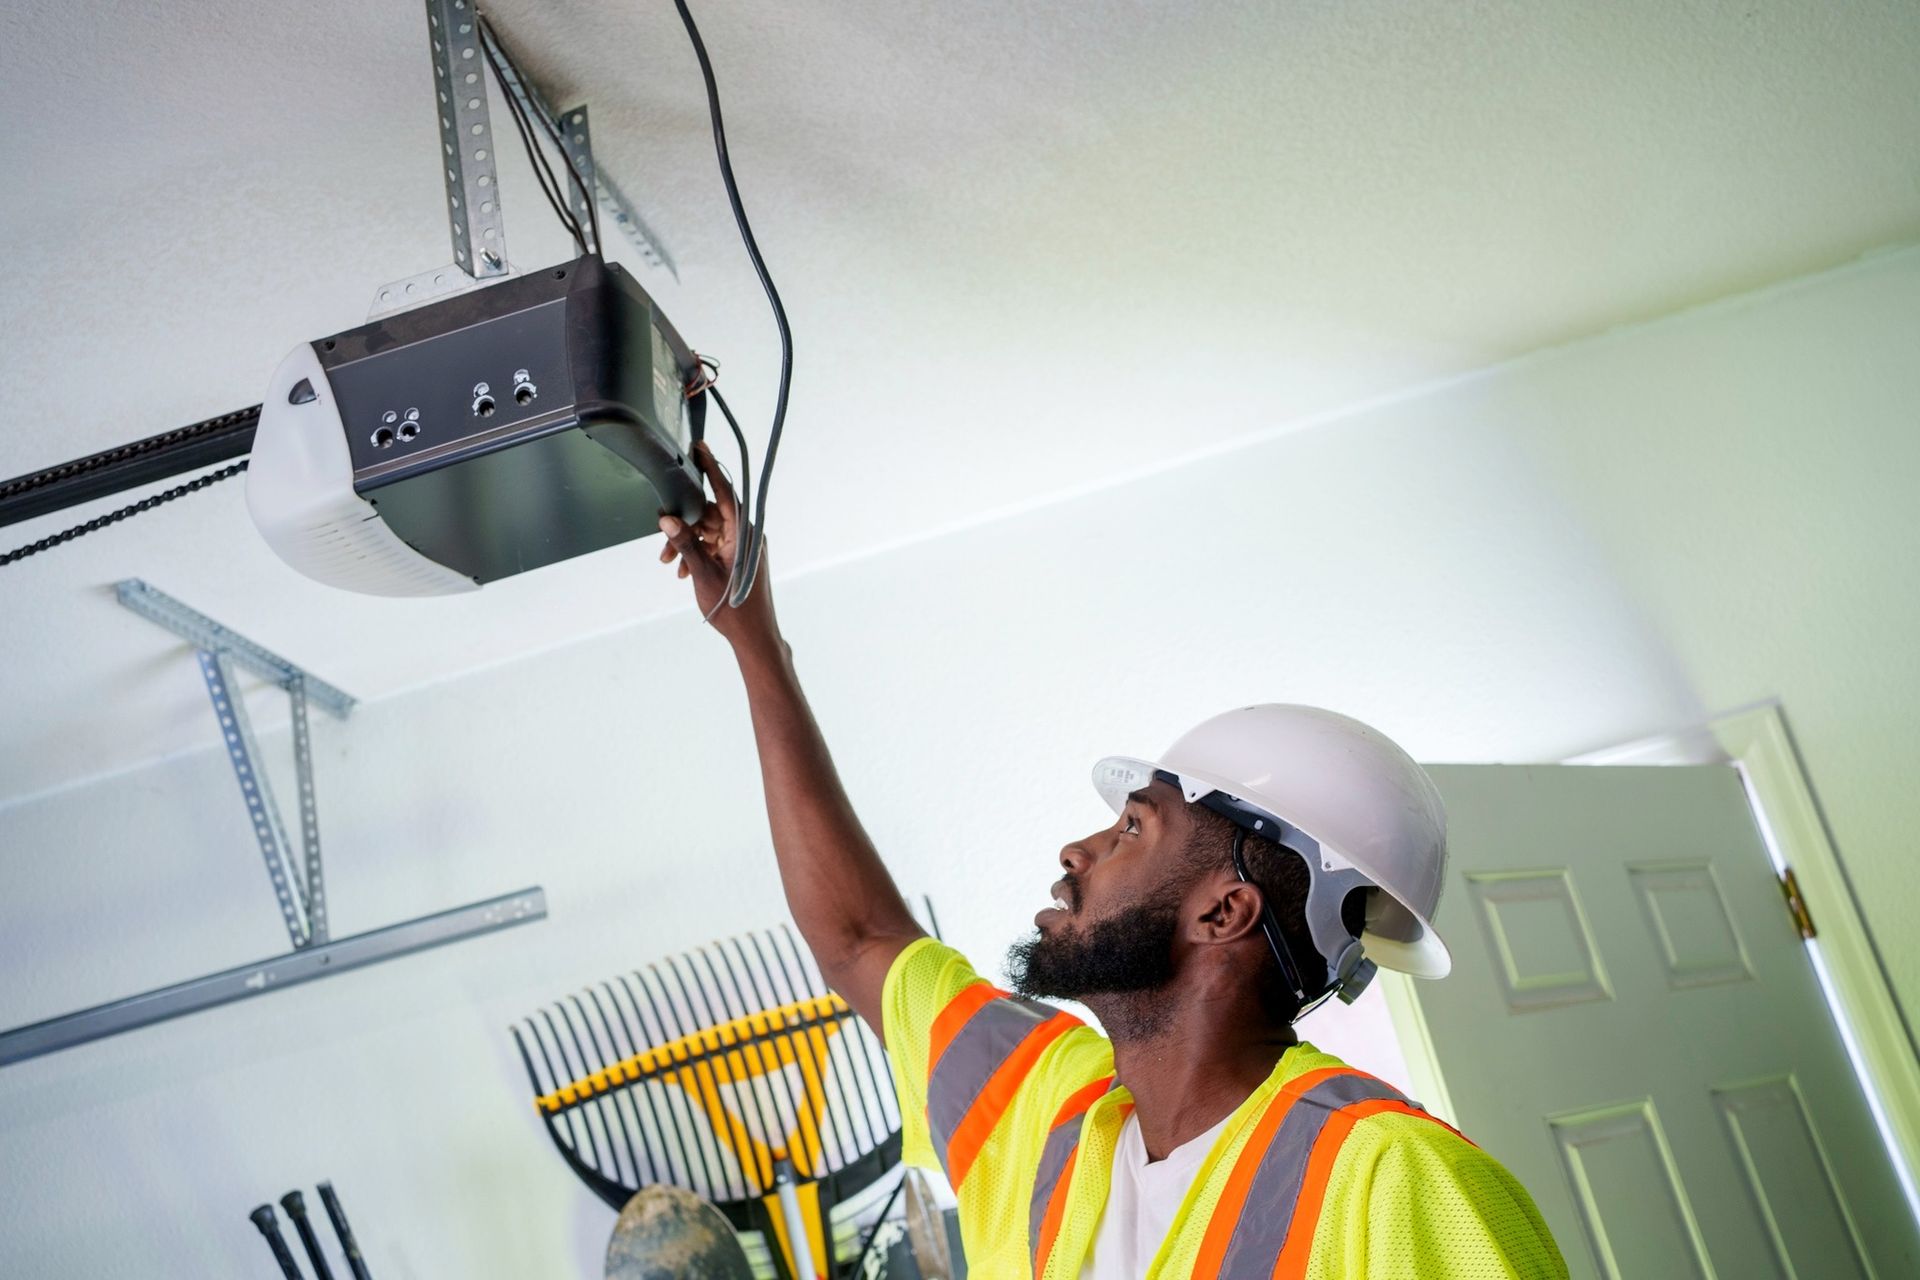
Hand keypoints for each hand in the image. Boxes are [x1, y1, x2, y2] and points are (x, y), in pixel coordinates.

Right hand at [658, 441, 779, 652]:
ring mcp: (743, 546)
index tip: (699, 447)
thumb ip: (686, 544)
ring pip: (708, 531)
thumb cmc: (735, 610)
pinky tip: (683, 572)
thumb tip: (667, 519)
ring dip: (687, 543)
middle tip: (663, 543)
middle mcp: (746, 535)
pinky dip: (697, 553)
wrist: (754, 637)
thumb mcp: (704, 575)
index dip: (711, 468)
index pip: (725, 492)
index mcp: (745, 533)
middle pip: (710, 514)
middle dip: (683, 525)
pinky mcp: (737, 558)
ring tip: (670, 564)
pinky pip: (713, 545)